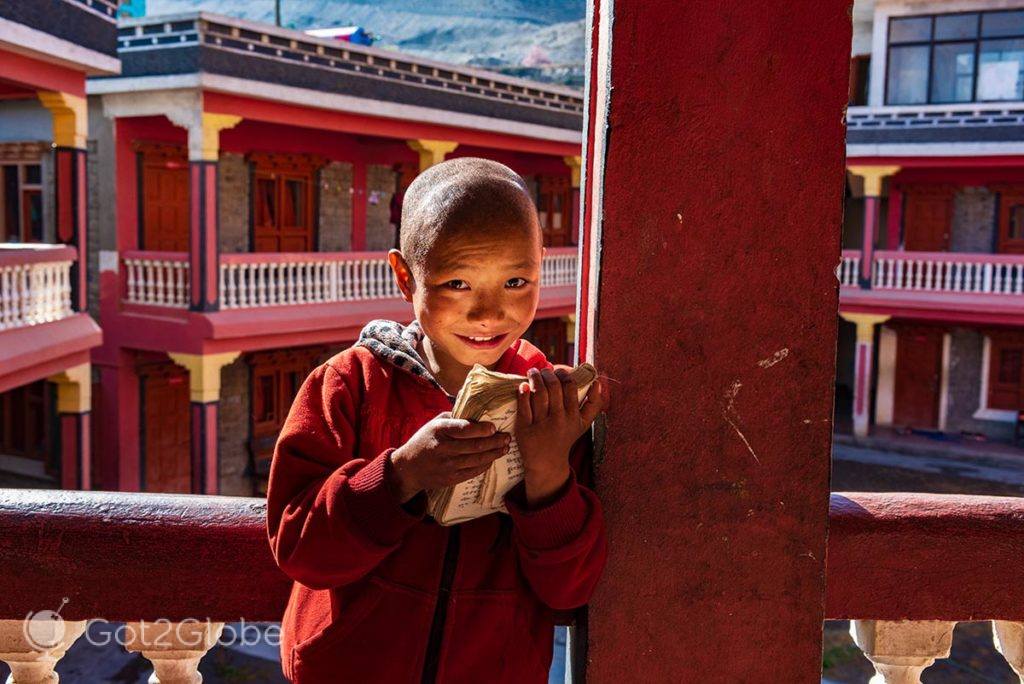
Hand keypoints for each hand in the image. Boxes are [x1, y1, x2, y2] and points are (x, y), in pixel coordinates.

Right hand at [389, 412, 510, 502]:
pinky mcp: (451, 478)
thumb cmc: (425, 440)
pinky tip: (493, 458)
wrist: (408, 468)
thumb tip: (477, 412)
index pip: (464, 429)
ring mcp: (447, 465)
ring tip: (505, 447)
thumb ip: (454, 417)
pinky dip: (486, 464)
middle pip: (475, 446)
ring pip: (477, 460)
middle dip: (495, 441)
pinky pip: (474, 471)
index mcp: (439, 431)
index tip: (493, 427)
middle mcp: (444, 448)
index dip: (481, 429)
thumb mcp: (434, 424)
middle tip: (507, 437)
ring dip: (494, 453)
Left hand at [515, 367, 609, 505]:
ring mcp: (541, 425)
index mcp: (573, 417)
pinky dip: (522, 393)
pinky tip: (523, 386)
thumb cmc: (565, 438)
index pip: (570, 387)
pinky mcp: (525, 429)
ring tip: (533, 373)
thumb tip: (597, 381)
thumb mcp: (583, 424)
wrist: (547, 463)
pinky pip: (523, 406)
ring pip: (538, 393)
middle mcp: (558, 420)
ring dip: (534, 378)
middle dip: (548, 373)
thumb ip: (594, 404)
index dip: (563, 374)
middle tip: (543, 370)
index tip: (558, 370)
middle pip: (553, 387)